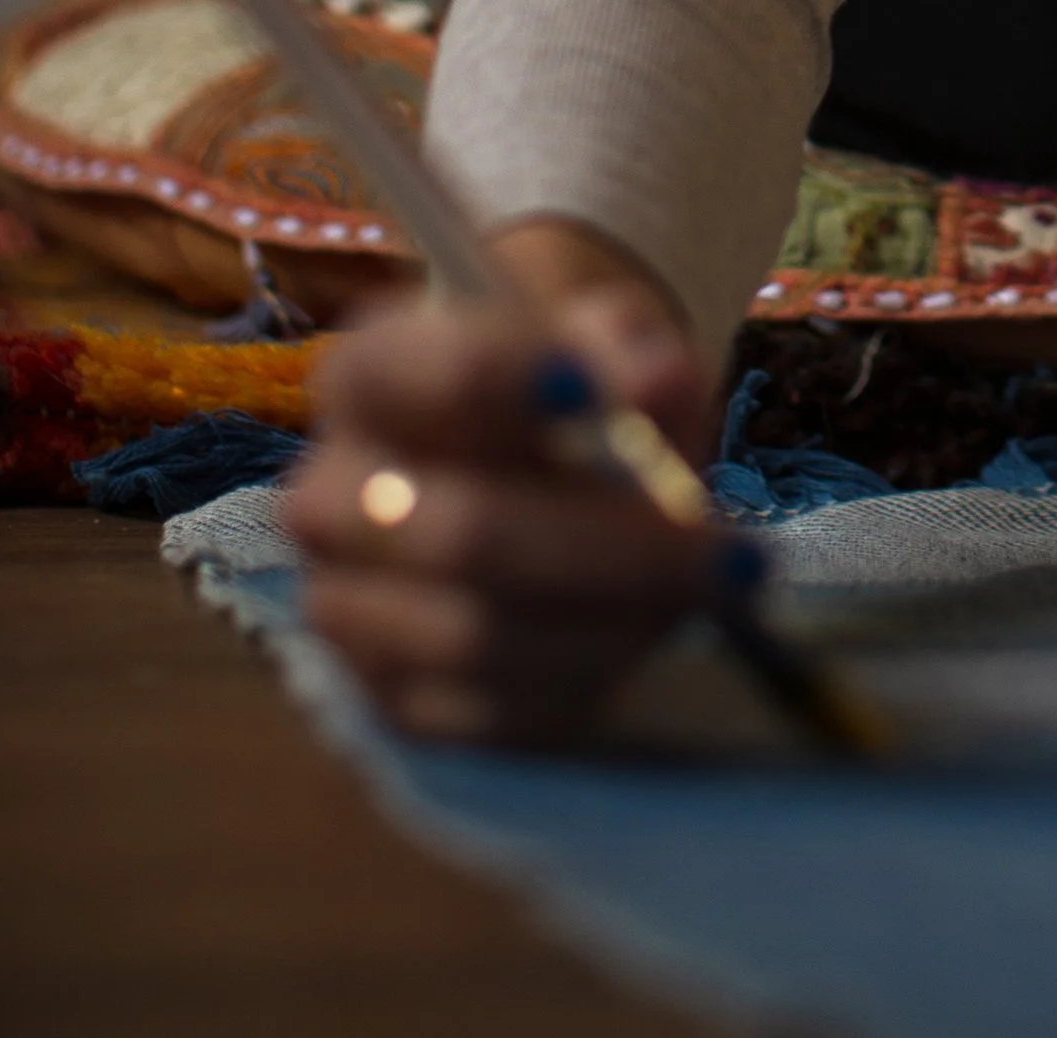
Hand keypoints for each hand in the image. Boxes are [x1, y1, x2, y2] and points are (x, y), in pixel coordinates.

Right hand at [288, 229, 722, 744]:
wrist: (529, 473)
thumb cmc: (567, 394)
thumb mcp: (602, 343)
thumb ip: (626, 348)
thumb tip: (651, 385)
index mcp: (367, 377)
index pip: (418, 374)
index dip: (507, 382)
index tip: (606, 394)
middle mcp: (331, 496)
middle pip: (461, 533)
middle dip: (609, 547)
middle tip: (725, 548)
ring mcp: (347, 609)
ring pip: (479, 636)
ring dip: (612, 620)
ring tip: (704, 590)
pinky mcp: (389, 700)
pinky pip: (490, 713)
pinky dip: (588, 679)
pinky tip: (651, 633)